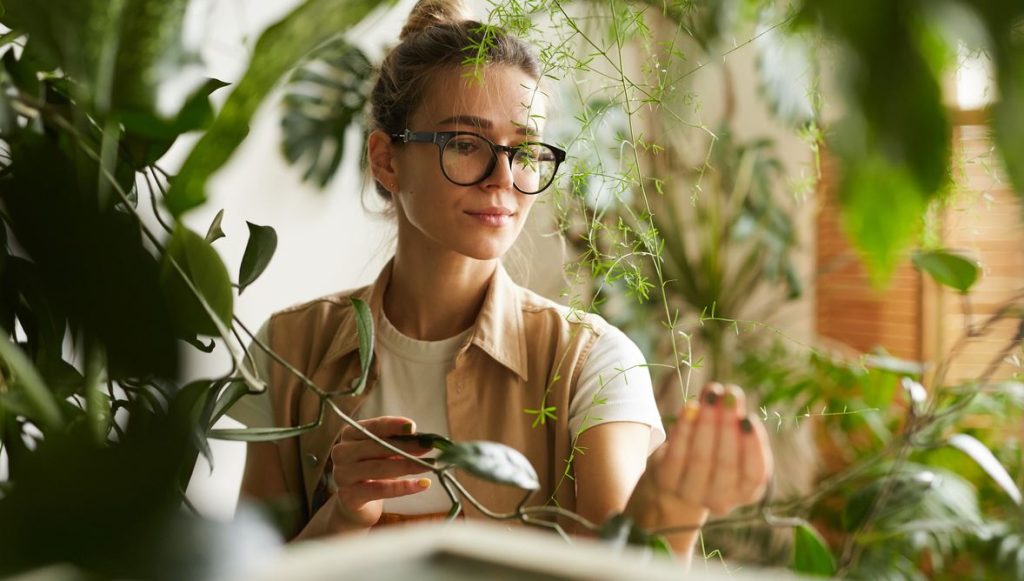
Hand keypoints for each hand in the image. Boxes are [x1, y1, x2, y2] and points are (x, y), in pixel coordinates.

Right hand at [327, 416, 432, 528]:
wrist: (355, 503)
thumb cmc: (372, 470)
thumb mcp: (383, 452)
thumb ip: (398, 444)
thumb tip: (424, 442)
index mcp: (349, 434)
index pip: (373, 427)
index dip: (393, 426)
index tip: (413, 427)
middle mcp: (342, 452)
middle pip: (377, 447)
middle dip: (406, 446)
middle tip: (428, 447)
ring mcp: (342, 475)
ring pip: (379, 468)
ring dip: (408, 465)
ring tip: (429, 465)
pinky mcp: (349, 496)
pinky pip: (381, 490)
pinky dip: (404, 487)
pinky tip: (422, 484)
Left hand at [628, 383, 772, 531]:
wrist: (677, 483)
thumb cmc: (713, 456)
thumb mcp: (728, 443)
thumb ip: (731, 421)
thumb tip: (725, 395)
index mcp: (746, 492)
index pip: (755, 474)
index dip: (753, 446)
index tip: (749, 417)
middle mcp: (721, 499)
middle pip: (726, 463)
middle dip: (728, 425)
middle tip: (730, 394)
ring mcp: (692, 494)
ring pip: (701, 458)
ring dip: (706, 421)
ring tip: (711, 394)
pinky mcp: (667, 483)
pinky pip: (676, 455)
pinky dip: (683, 429)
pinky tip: (689, 407)